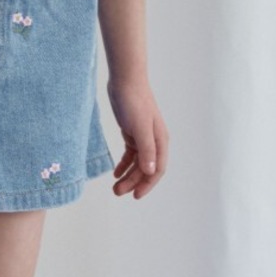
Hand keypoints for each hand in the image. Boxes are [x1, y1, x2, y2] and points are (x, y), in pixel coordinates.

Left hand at [106, 74, 168, 198]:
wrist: (125, 81)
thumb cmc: (134, 102)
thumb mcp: (140, 128)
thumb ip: (146, 150)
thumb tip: (150, 171)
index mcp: (160, 141)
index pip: (157, 169)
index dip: (147, 184)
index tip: (135, 196)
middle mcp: (154, 141)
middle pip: (145, 169)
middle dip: (133, 182)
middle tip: (117, 192)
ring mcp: (144, 137)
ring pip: (137, 163)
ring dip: (128, 175)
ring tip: (115, 186)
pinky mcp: (132, 132)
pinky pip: (130, 153)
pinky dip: (124, 164)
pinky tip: (115, 172)